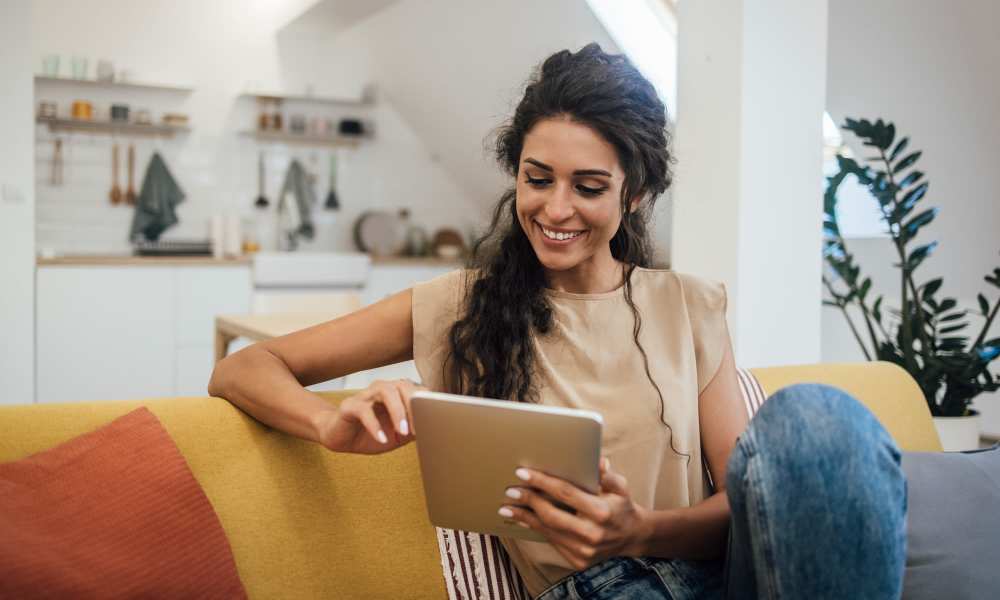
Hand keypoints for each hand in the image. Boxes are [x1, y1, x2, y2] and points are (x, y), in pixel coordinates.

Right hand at [314, 378, 425, 453]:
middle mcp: (383, 389)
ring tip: (403, 432)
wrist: (340, 436)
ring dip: (397, 411)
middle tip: (419, 429)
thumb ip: (415, 430)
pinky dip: (375, 426)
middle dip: (414, 406)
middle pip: (403, 385)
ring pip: (385, 391)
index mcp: (397, 394)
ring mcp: (366, 395)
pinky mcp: (350, 406)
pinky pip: (363, 410)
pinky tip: (381, 438)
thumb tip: (435, 432)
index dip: (428, 405)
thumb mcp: (398, 436)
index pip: (418, 390)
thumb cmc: (371, 433)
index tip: (434, 424)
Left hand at [499, 458, 649, 570]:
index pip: (565, 493)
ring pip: (548, 531)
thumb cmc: (621, 505)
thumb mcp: (621, 487)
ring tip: (507, 506)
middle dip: (528, 501)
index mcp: (601, 512)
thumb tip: (598, 462)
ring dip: (525, 517)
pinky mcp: (578, 561)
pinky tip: (523, 519)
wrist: (631, 537)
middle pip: (551, 515)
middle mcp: (592, 534)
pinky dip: (536, 529)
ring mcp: (584, 551)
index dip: (542, 482)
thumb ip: (608, 474)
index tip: (523, 473)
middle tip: (511, 490)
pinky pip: (552, 541)